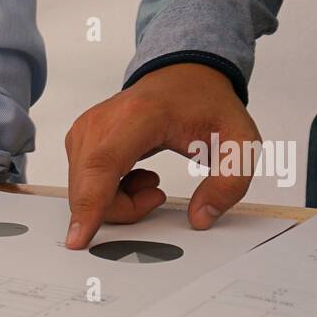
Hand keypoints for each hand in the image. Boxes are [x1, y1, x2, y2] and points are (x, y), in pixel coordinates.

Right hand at [63, 63, 261, 248]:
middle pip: (91, 189)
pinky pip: (83, 186)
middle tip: (157, 193)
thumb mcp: (238, 141)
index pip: (103, 166)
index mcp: (136, 117)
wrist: (184, 77)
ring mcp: (84, 132)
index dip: (90, 205)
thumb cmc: (204, 104)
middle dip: (124, 209)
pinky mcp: (78, 141)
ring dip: (118, 202)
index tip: (78, 238)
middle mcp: (99, 122)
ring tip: (150, 181)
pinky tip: (133, 177)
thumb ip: (230, 181)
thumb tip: (201, 217)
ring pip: (84, 192)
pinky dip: (108, 193)